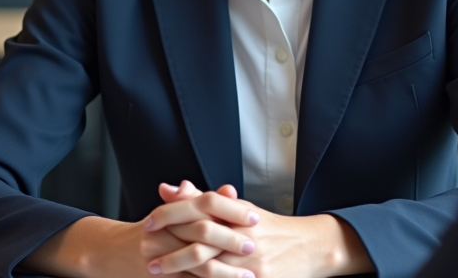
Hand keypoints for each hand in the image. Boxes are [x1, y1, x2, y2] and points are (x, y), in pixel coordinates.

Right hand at [18, 187, 253, 277]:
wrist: (111, 252)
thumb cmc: (150, 230)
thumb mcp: (173, 212)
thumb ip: (201, 201)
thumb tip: (229, 189)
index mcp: (172, 211)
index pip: (206, 204)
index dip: (232, 210)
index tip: (255, 218)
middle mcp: (165, 231)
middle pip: (203, 232)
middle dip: (231, 241)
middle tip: (254, 247)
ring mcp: (161, 256)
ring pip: (197, 263)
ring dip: (226, 271)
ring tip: (248, 276)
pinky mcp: (159, 276)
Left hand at [149, 183, 372, 277]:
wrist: (311, 247)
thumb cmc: (270, 228)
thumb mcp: (239, 209)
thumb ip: (203, 200)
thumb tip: (169, 188)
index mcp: (239, 213)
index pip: (199, 208)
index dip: (171, 214)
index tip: (149, 222)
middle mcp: (244, 235)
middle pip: (200, 240)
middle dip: (170, 249)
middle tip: (146, 254)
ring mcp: (251, 262)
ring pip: (208, 267)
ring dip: (180, 270)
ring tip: (157, 272)